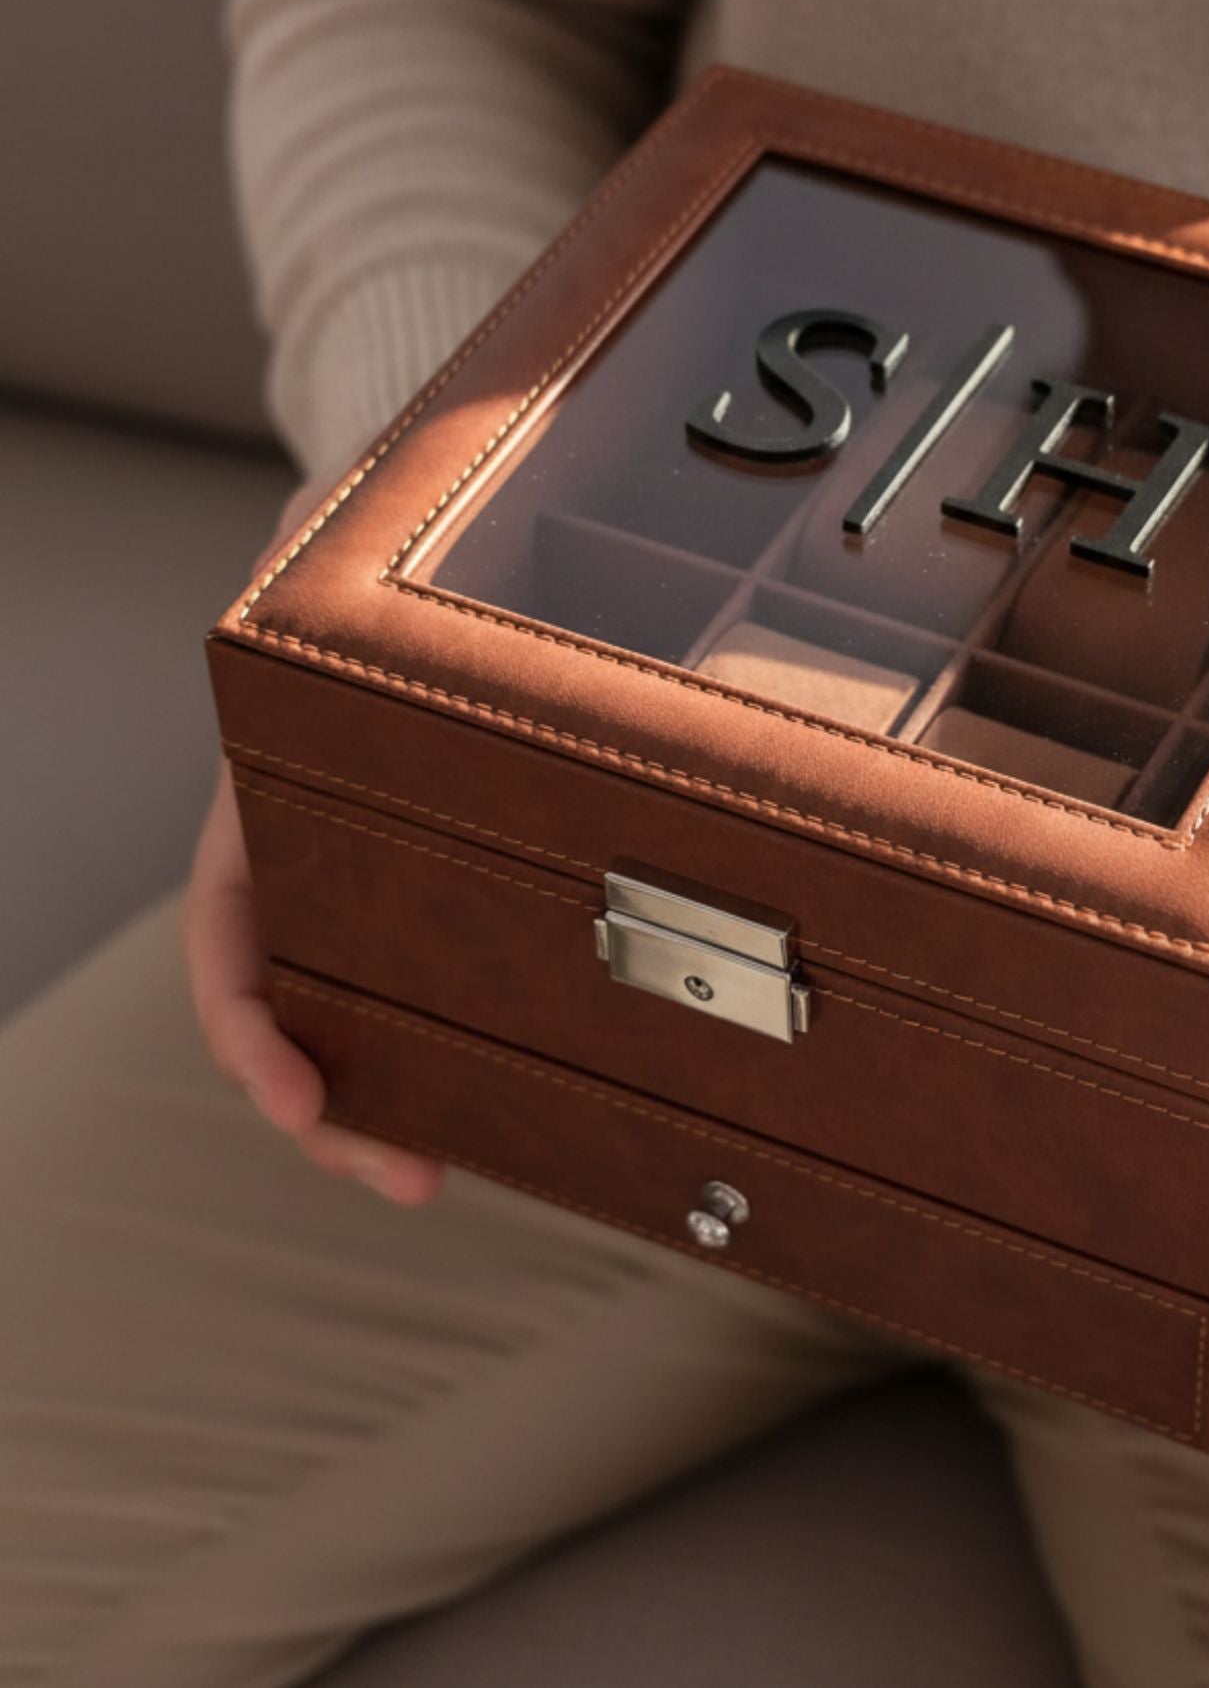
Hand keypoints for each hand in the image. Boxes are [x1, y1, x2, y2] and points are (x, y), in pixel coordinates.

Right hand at [181, 475, 444, 1204]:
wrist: (381, 546)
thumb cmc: (342, 544)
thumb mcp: (318, 545)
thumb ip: (311, 552)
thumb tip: (314, 522)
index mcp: (255, 800)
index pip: (227, 936)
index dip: (248, 1026)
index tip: (294, 1092)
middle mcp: (299, 854)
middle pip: (295, 1009)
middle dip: (333, 1107)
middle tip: (406, 1174)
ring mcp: (364, 873)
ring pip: (358, 1014)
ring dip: (387, 1099)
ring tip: (440, 1166)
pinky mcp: (436, 876)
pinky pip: (427, 975)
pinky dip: (443, 1041)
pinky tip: (492, 1083)